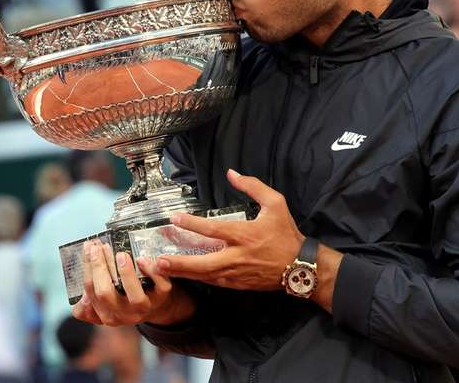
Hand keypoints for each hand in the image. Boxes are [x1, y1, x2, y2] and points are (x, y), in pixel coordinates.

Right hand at [72, 239, 195, 326]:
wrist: (157, 304)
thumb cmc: (126, 297)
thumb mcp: (107, 303)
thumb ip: (90, 304)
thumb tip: (79, 303)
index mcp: (107, 314)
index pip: (91, 290)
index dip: (88, 268)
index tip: (89, 247)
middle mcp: (124, 315)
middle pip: (106, 293)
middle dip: (99, 267)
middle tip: (99, 246)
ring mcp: (144, 307)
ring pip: (134, 296)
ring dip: (126, 273)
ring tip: (120, 254)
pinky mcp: (163, 296)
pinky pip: (160, 286)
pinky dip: (151, 271)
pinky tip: (142, 259)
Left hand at [155, 169, 303, 290]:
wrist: (301, 267)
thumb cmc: (286, 234)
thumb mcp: (275, 203)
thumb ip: (253, 186)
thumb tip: (232, 173)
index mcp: (244, 235)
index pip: (212, 229)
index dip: (191, 224)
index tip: (174, 218)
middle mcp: (237, 257)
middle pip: (202, 263)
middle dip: (178, 263)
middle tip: (157, 261)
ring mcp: (236, 274)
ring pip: (203, 276)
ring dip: (181, 273)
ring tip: (159, 270)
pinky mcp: (237, 284)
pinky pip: (212, 283)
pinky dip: (195, 279)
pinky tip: (181, 275)